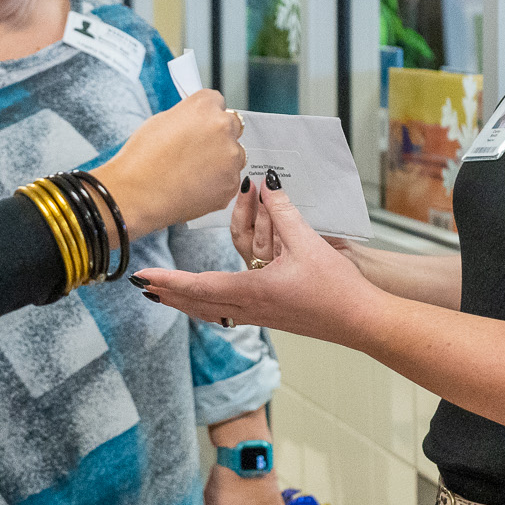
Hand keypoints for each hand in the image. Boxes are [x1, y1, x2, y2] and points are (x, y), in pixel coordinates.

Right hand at [92, 89, 245, 239]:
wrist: (136, 195)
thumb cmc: (141, 159)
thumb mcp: (160, 122)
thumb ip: (186, 117)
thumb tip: (195, 121)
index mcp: (204, 107)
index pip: (217, 101)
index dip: (206, 115)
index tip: (200, 125)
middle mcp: (223, 128)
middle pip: (231, 127)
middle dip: (218, 136)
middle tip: (197, 151)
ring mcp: (230, 158)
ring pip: (234, 155)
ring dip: (221, 161)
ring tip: (192, 173)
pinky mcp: (231, 185)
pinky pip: (230, 180)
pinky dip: (217, 184)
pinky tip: (194, 188)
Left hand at [138, 182, 378, 341]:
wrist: (361, 320)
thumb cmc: (337, 288)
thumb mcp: (308, 242)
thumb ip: (283, 211)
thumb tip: (266, 184)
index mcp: (254, 291)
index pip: (200, 286)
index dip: (170, 280)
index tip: (145, 277)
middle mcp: (251, 308)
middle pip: (198, 304)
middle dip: (168, 293)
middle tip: (143, 285)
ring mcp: (260, 317)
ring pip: (211, 312)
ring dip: (185, 303)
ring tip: (164, 296)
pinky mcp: (271, 318)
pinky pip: (228, 315)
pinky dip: (207, 308)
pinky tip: (206, 305)